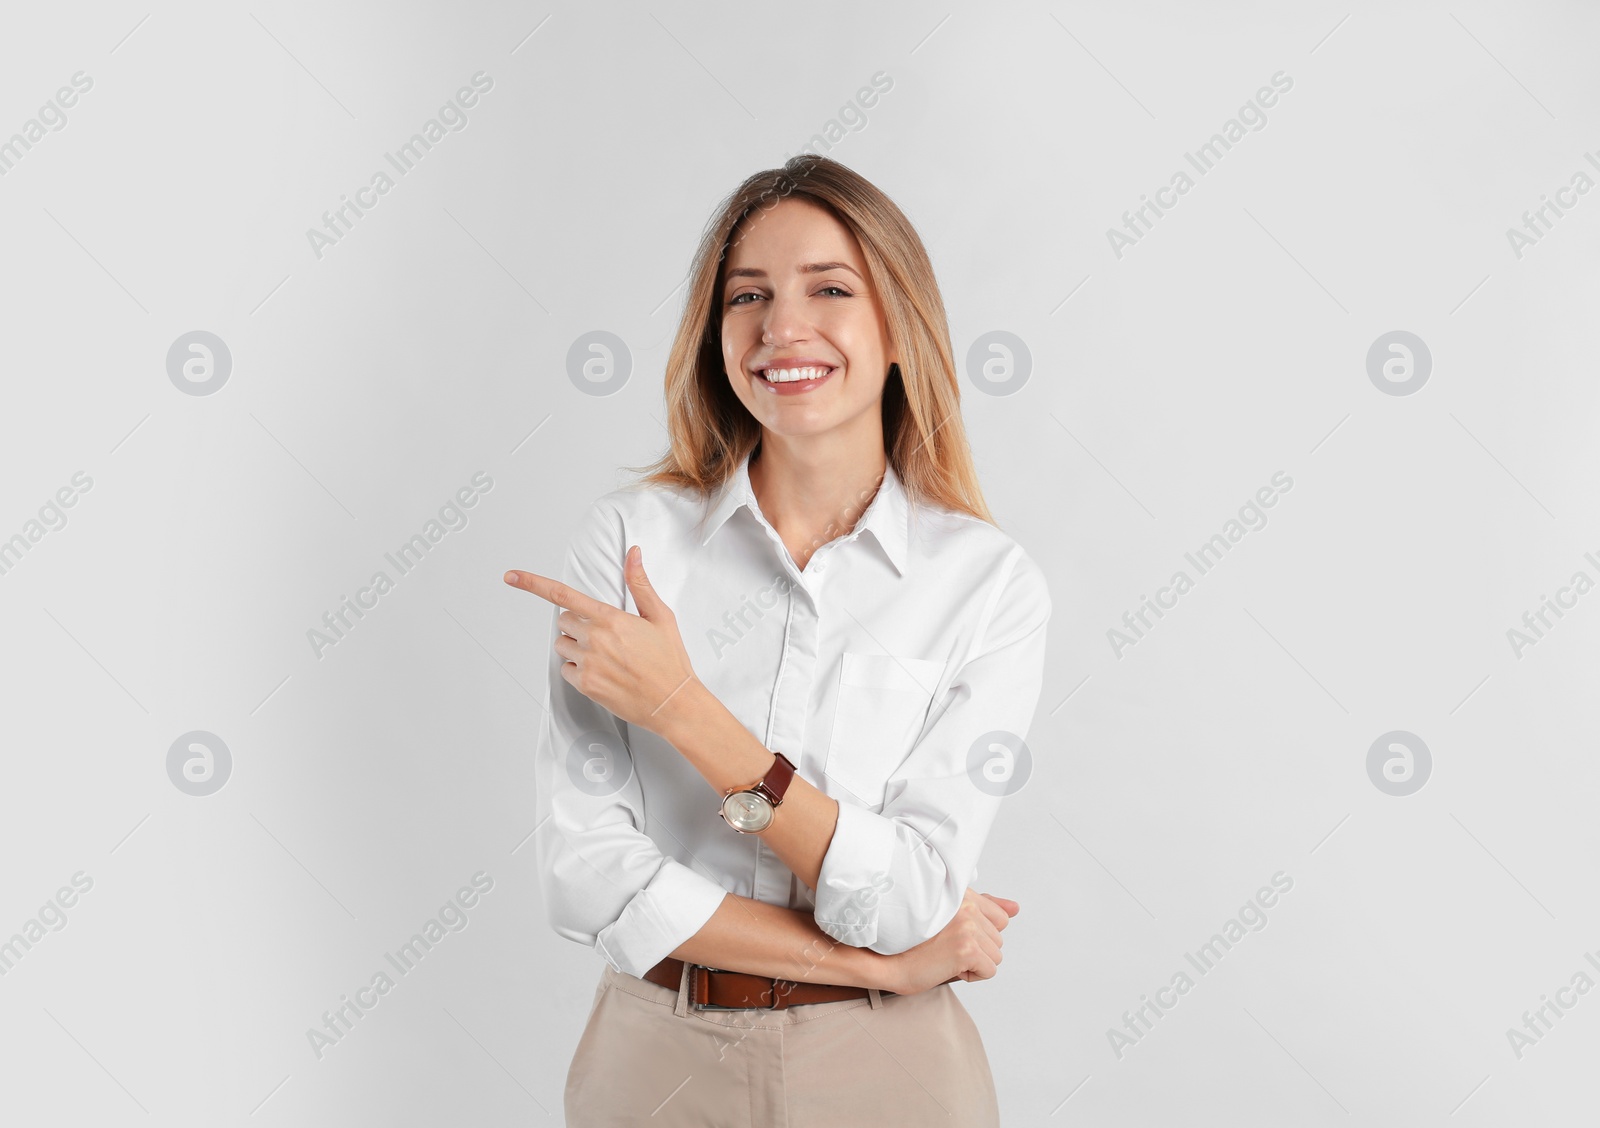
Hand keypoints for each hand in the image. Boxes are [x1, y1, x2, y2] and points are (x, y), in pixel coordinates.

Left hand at [503, 546, 701, 734]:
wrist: (673, 702)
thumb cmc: (669, 660)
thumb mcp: (660, 616)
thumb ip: (639, 584)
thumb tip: (632, 554)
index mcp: (610, 618)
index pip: (563, 595)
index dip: (533, 583)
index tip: (512, 576)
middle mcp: (595, 638)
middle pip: (562, 621)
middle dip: (576, 625)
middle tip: (603, 636)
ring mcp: (588, 662)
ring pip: (562, 645)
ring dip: (576, 647)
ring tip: (606, 656)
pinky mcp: (585, 684)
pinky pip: (566, 670)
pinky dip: (579, 670)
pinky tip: (603, 673)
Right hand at [885, 888, 1018, 995]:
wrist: (887, 960)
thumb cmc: (913, 941)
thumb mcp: (951, 918)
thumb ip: (985, 908)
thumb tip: (1016, 908)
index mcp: (962, 893)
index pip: (999, 916)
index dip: (980, 933)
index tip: (955, 936)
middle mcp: (966, 905)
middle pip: (998, 938)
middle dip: (977, 949)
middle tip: (946, 947)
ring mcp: (967, 926)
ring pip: (996, 955)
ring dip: (975, 962)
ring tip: (946, 956)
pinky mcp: (967, 948)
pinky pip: (990, 970)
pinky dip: (972, 975)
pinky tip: (948, 966)